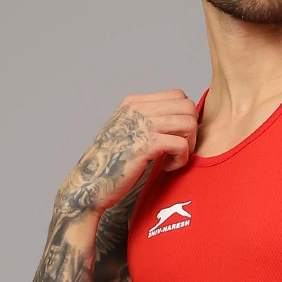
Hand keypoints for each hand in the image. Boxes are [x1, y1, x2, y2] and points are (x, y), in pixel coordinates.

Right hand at [57, 91, 197, 218]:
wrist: (90, 186)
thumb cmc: (111, 165)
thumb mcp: (128, 133)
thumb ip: (148, 122)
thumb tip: (180, 120)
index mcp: (134, 103)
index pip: (178, 96)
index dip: (185, 118)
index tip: (175, 138)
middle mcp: (138, 108)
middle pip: (187, 107)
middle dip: (191, 131)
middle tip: (179, 151)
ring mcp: (141, 125)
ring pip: (188, 123)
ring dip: (188, 146)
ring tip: (173, 160)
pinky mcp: (146, 145)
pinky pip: (181, 144)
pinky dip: (181, 159)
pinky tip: (168, 168)